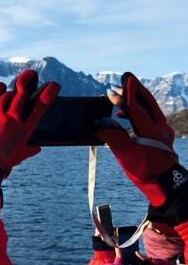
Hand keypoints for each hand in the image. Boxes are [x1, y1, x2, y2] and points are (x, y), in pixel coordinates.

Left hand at [0, 69, 58, 187]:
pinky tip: (1, 87)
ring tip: (14, 87)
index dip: (48, 94)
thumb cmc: (0, 164)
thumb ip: (28, 150)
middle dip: (27, 81)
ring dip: (11, 90)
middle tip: (31, 74)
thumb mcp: (18, 157)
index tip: (54, 85)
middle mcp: (12, 120)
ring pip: (6, 96)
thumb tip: (36, 148)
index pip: (40, 107)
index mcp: (24, 130)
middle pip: (22, 94)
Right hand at [98, 73, 180, 207]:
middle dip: (134, 90)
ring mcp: (164, 130)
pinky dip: (137, 110)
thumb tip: (100, 123)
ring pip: (150, 107)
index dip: (127, 95)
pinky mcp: (162, 134)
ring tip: (118, 97)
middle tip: (123, 80)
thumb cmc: (145, 172)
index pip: (138, 108)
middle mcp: (161, 127)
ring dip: (135, 99)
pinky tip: (124, 113)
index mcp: (152, 131)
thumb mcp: (126, 157)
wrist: (164, 184)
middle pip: (148, 102)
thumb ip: (114, 137)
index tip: (120, 82)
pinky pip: (150, 115)